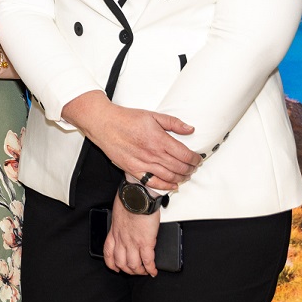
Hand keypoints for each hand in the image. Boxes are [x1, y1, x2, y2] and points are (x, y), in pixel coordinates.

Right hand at [63, 91, 199, 191]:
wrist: (104, 124)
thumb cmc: (126, 119)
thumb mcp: (152, 115)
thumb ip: (173, 122)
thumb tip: (190, 129)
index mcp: (159, 139)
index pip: (185, 154)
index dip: (195, 159)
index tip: (198, 159)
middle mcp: (153, 153)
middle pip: (179, 167)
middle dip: (190, 169)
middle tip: (194, 167)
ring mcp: (143, 163)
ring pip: (169, 176)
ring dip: (181, 178)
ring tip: (185, 175)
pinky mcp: (133, 170)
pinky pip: (153, 182)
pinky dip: (165, 186)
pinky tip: (172, 185)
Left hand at [104, 192, 161, 275]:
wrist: (137, 196)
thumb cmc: (129, 200)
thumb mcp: (118, 213)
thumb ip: (120, 222)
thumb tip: (126, 223)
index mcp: (114, 232)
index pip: (108, 253)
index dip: (112, 264)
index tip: (116, 268)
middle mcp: (121, 239)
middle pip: (121, 262)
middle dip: (128, 270)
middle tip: (135, 271)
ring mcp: (133, 242)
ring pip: (133, 265)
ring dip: (139, 271)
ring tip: (144, 271)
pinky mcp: (146, 242)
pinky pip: (148, 261)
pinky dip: (151, 269)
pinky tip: (153, 271)